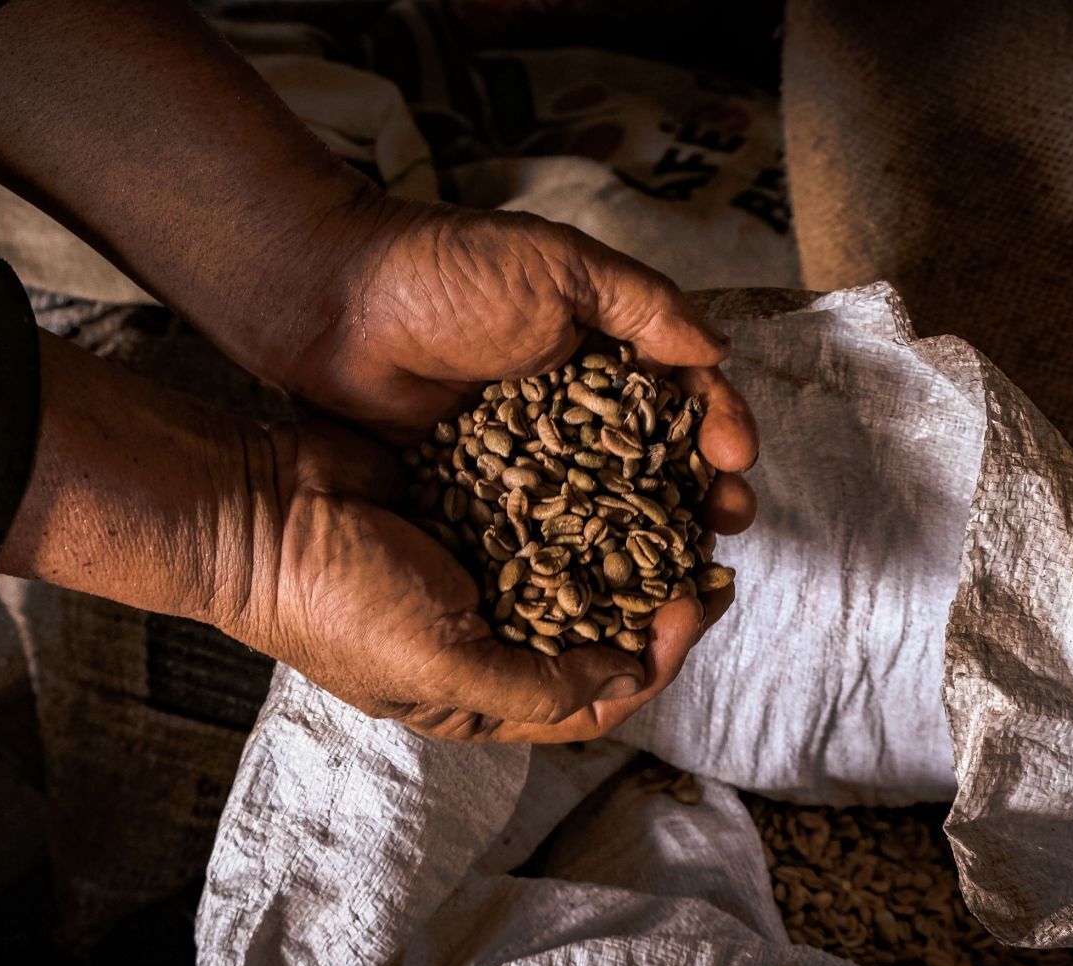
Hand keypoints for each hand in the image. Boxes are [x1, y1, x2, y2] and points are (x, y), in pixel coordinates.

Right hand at [213, 419, 730, 742]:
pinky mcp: (471, 495)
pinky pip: (547, 495)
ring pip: (583, 556)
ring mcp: (479, 559)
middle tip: (712, 551)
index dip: (654, 658)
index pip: (593, 697)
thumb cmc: (334, 600)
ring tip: (685, 502)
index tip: (690, 606)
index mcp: (477, 693)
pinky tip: (630, 459)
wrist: (256, 504)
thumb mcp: (440, 665)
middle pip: (600, 626)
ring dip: (635, 535)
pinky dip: (589, 484)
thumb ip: (536, 686)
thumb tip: (629, 682)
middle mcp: (486, 631)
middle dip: (660, 595)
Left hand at [277, 199, 759, 535]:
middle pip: (653, 466)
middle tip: (724, 528)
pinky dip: (574, 564)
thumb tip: (721, 350)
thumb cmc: (445, 271)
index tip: (736, 461)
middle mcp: (570, 412)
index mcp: (601, 353)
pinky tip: (604, 591)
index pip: (678, 399)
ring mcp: (526, 460)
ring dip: (647, 543)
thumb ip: (643, 305)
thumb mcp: (560, 266)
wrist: (337, 308)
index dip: (716, 429)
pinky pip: (537, 539)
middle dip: (696, 498)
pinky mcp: (479, 499)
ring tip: (681, 570)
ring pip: (602, 512)